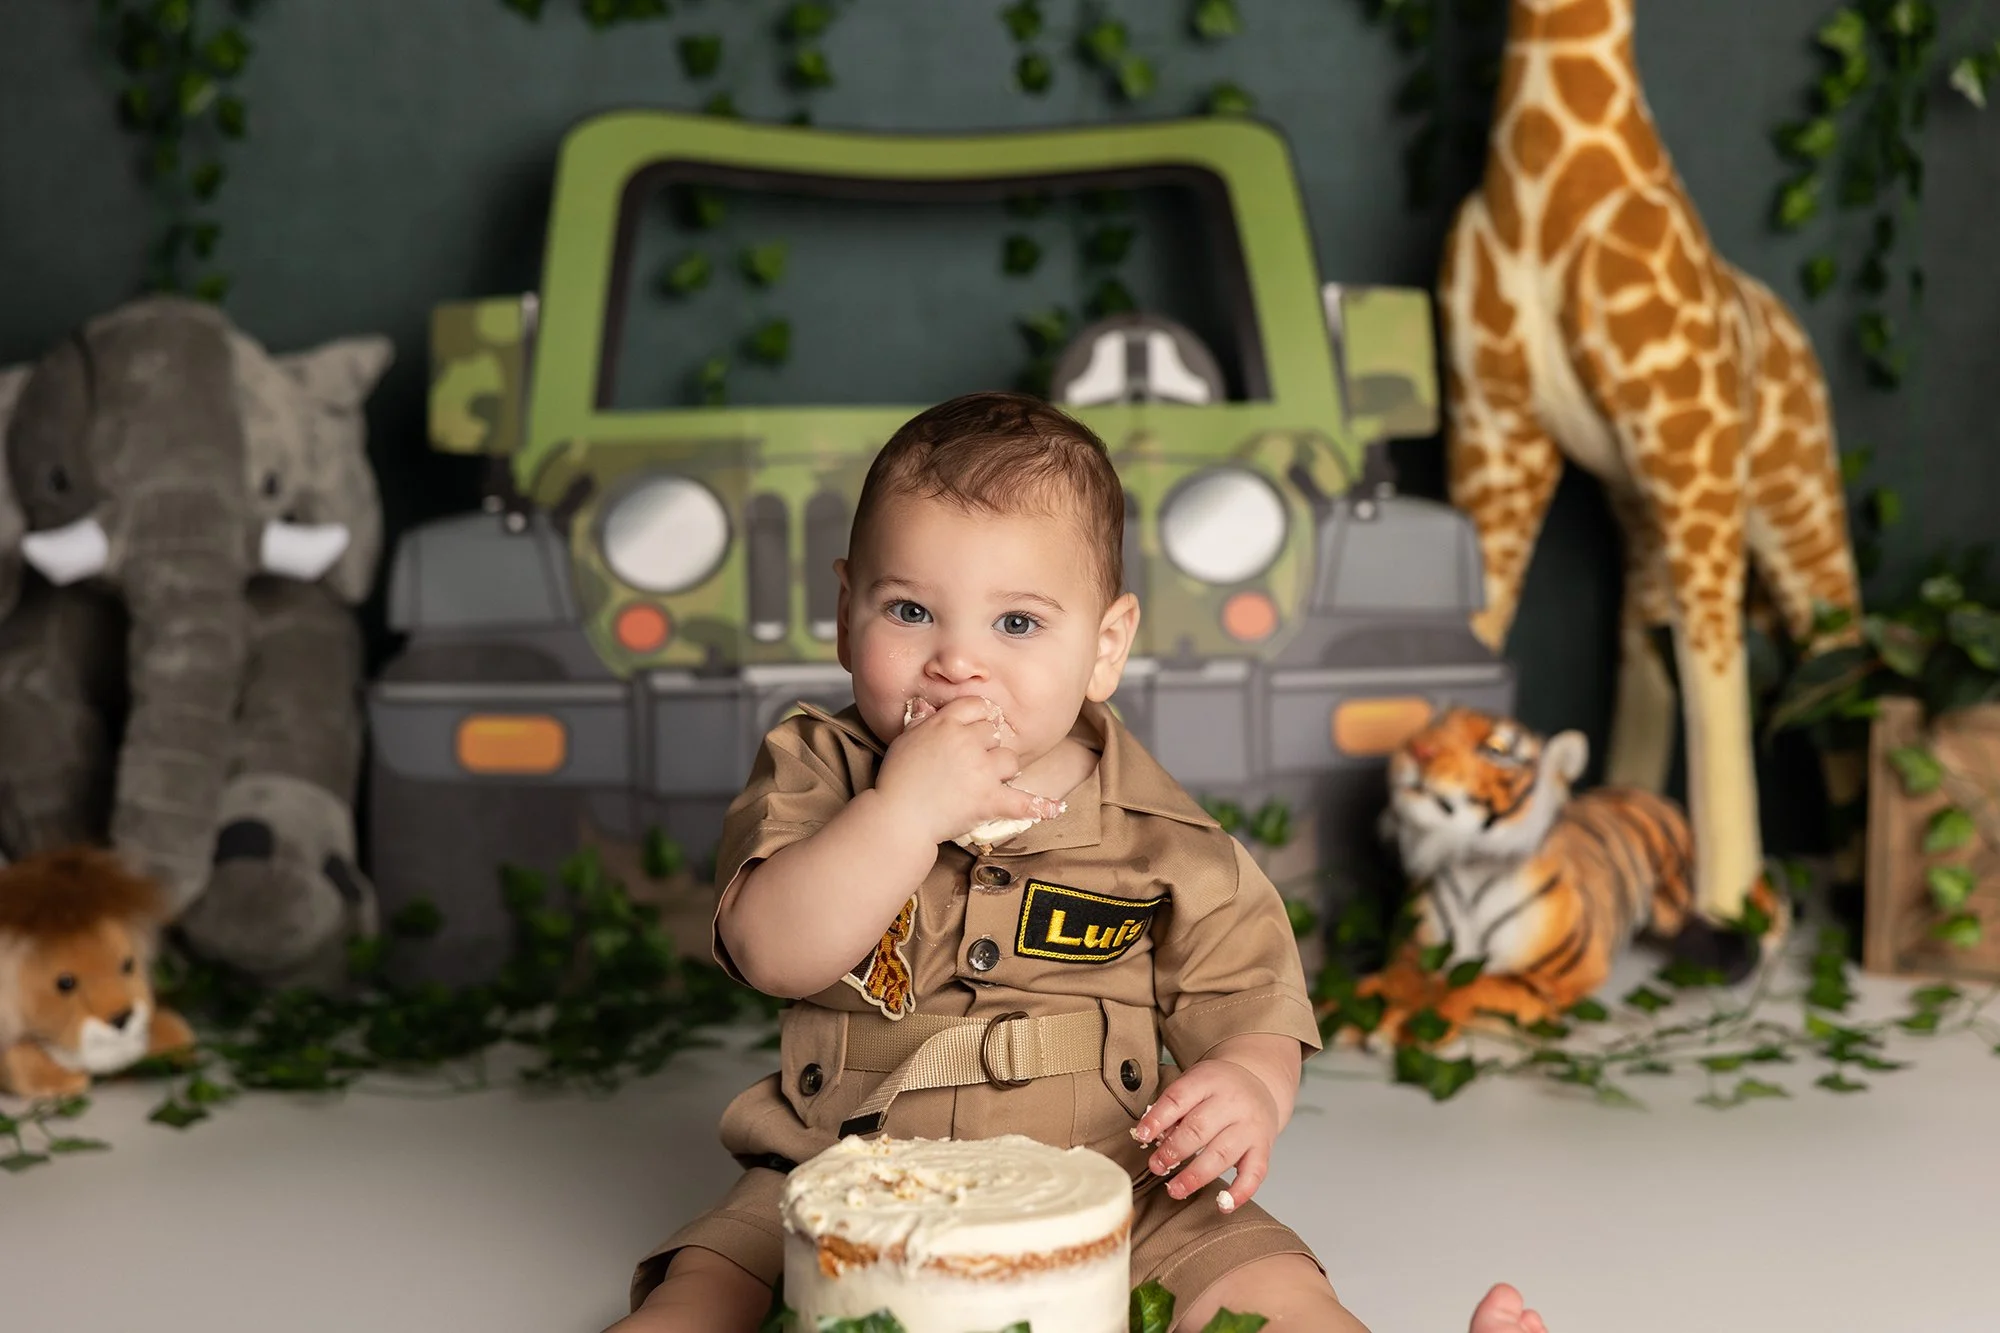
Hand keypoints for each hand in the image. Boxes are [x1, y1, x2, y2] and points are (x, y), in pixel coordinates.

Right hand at [874, 695, 1063, 845]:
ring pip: (1010, 760)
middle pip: (995, 733)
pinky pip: (1023, 801)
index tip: (976, 728)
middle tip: (972, 763)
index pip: (978, 706)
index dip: (979, 718)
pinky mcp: (989, 800)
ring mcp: (981, 771)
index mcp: (946, 724)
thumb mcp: (904, 740)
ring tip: (988, 782)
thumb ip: (920, 720)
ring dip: (1003, 770)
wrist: (898, 816)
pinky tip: (1058, 808)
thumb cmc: (897, 778)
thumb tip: (925, 704)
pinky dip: (1041, 807)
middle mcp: (967, 742)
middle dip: (987, 747)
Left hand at [1130, 1055, 1282, 1211]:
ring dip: (1195, 1176)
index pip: (1179, 1098)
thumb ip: (1175, 1108)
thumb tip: (1152, 1137)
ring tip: (1175, 1189)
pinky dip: (1239, 1193)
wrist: (1261, 1082)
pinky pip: (1255, 1173)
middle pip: (1199, 1128)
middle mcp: (1232, 1102)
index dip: (1157, 1118)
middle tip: (1157, 1166)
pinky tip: (1222, 1205)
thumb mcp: (1195, 1082)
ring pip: (1222, 1154)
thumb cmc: (1219, 1088)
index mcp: (1208, 1081)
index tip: (1141, 1135)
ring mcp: (1250, 1126)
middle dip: (1173, 1151)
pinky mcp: (1264, 1147)